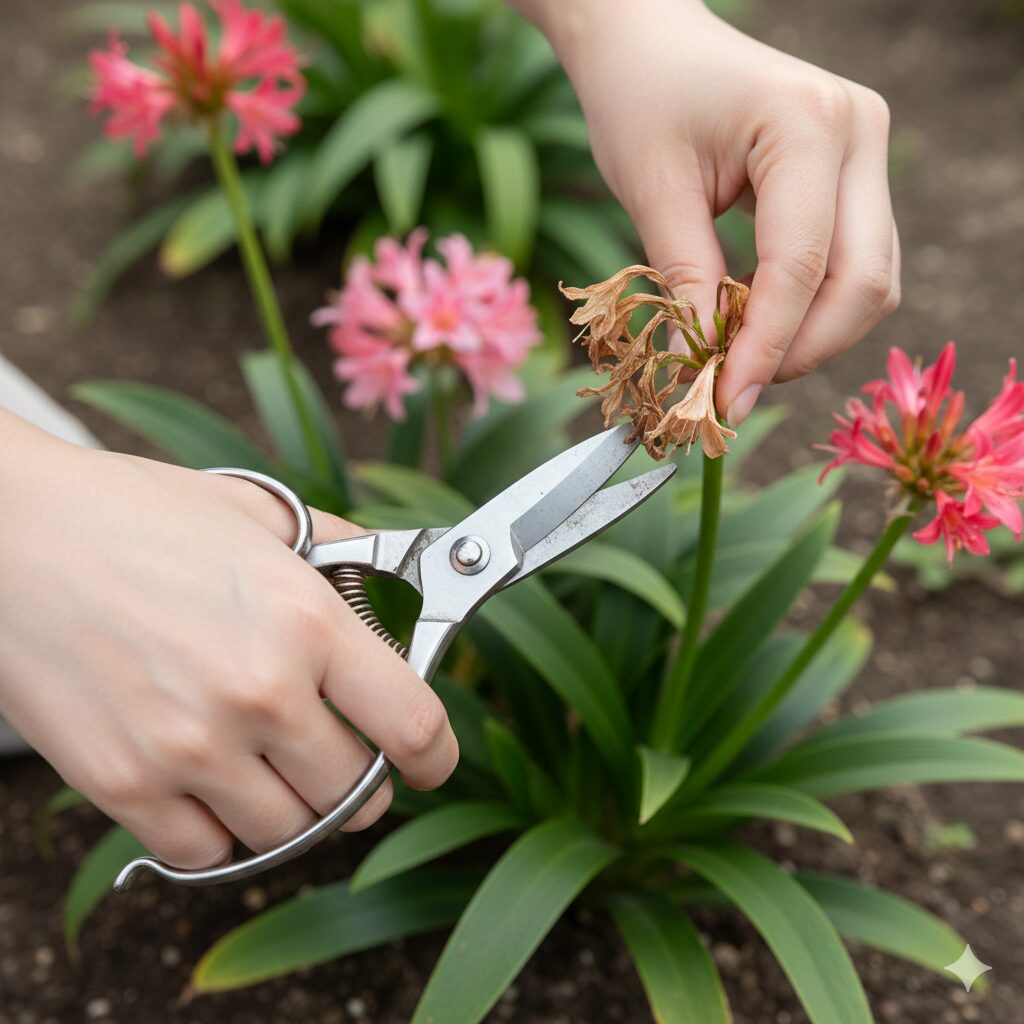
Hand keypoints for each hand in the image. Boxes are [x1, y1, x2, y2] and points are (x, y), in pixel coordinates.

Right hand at [0, 413, 457, 868]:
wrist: (15, 533)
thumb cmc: (136, 515)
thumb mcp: (258, 514)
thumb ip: (342, 548)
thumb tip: (396, 574)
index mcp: (308, 621)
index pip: (414, 725)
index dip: (436, 756)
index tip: (430, 761)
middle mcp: (259, 692)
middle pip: (356, 793)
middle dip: (359, 779)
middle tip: (339, 754)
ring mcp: (189, 747)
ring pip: (287, 833)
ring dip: (292, 808)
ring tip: (271, 764)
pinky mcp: (122, 784)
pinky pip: (206, 852)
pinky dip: (221, 831)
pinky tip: (212, 784)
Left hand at [520, 0, 899, 424]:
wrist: (650, 44)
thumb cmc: (639, 100)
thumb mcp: (652, 194)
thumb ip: (688, 284)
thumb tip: (707, 372)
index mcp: (807, 124)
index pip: (801, 267)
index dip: (765, 348)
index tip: (725, 403)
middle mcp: (858, 132)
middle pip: (864, 282)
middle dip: (802, 350)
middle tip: (737, 389)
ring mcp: (866, 152)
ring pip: (871, 280)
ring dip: (811, 335)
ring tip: (741, 358)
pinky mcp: (855, 174)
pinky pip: (854, 263)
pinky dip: (810, 307)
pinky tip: (757, 323)